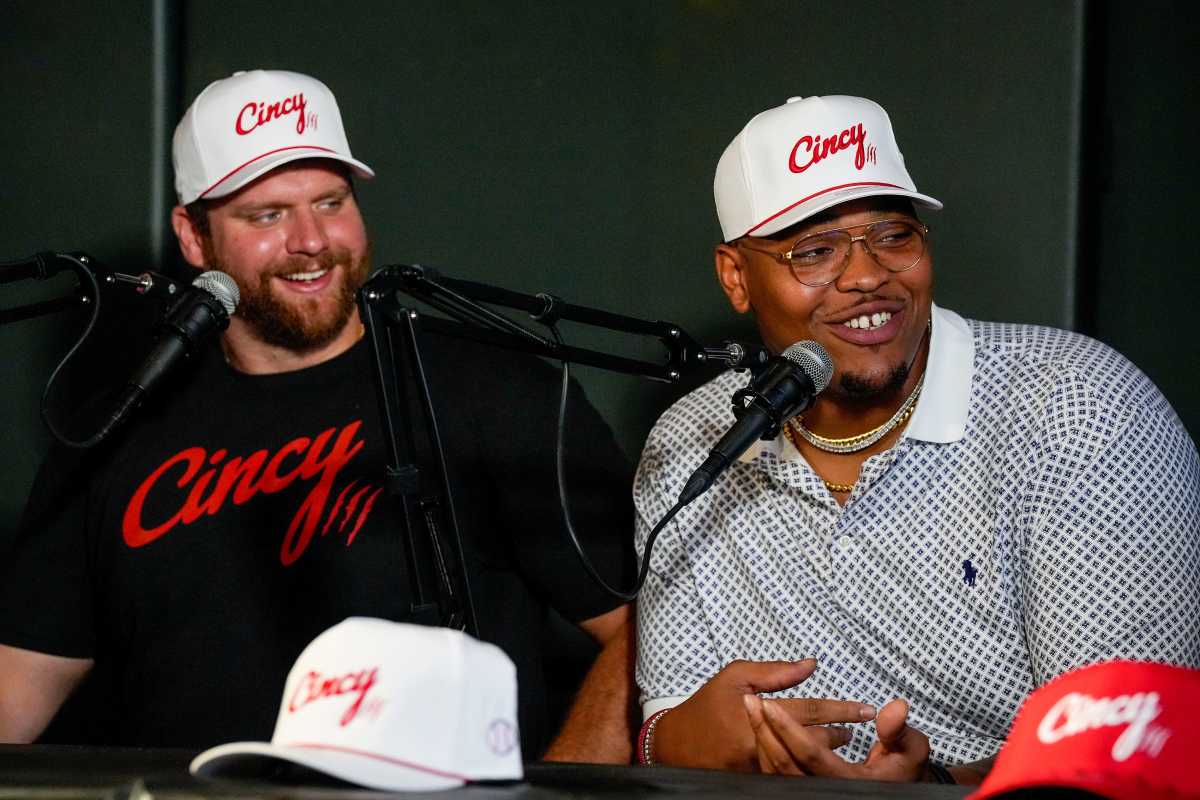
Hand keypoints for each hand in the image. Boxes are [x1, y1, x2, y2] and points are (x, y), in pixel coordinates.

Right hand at [652, 658, 875, 771]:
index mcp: (758, 713)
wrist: (677, 744)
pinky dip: (806, 765)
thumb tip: (811, 664)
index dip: (841, 710)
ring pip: (805, 762)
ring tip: (844, 740)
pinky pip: (788, 774)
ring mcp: (759, 766)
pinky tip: (819, 759)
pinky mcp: (756, 780)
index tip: (866, 709)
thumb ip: (775, 672)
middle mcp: (761, 743)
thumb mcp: (736, 676)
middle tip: (856, 726)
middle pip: (813, 740)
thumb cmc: (708, 705)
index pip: (810, 711)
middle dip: (839, 733)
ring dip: (827, 751)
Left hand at [745, 693, 929, 781]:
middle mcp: (823, 791)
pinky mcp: (802, 790)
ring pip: (774, 770)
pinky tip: (760, 725)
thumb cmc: (902, 772)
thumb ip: (899, 730)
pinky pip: (775, 774)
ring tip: (751, 706)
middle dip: (764, 729)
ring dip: (761, 737)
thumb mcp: (911, 751)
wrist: (891, 791)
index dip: (787, 728)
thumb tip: (894, 706)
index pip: (809, 754)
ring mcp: (809, 793)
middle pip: (782, 762)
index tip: (768, 703)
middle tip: (750, 700)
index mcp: (846, 781)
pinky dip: (765, 749)